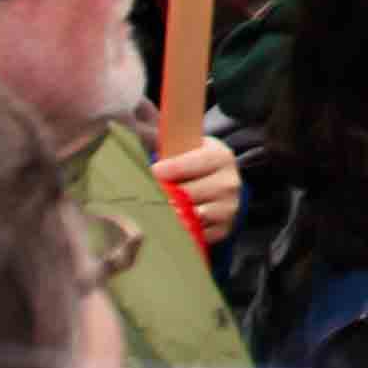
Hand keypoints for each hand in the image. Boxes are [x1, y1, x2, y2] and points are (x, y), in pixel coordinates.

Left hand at [152, 126, 243, 246]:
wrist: (219, 182)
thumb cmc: (194, 163)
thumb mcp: (188, 148)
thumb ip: (169, 146)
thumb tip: (138, 132)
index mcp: (220, 157)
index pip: (192, 164)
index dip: (169, 169)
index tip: (152, 172)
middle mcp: (229, 183)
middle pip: (191, 193)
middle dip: (167, 195)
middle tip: (148, 195)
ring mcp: (229, 208)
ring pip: (195, 216)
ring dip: (174, 215)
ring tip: (158, 211)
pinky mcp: (224, 228)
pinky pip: (200, 235)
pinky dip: (184, 232)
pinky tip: (171, 224)